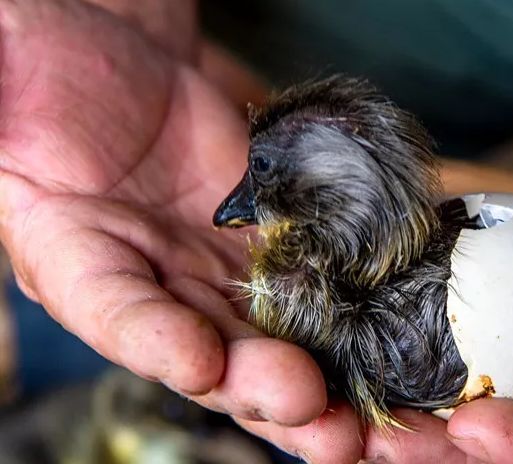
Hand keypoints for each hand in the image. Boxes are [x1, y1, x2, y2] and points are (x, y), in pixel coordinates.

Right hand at [0, 0, 326, 444]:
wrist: (125, 76)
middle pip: (213, 352)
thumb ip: (4, 101)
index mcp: (79, 261)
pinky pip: (320, 281)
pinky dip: (357, 315)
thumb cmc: (52, 80)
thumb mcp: (12, 85)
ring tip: (361, 426)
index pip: (114, 311)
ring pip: (275, 338)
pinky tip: (395, 345)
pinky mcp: (277, 244)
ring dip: (320, 383)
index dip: (156, 342)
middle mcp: (158, 285)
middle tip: (312, 413)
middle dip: (262, 389)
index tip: (198, 362)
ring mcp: (222, 270)